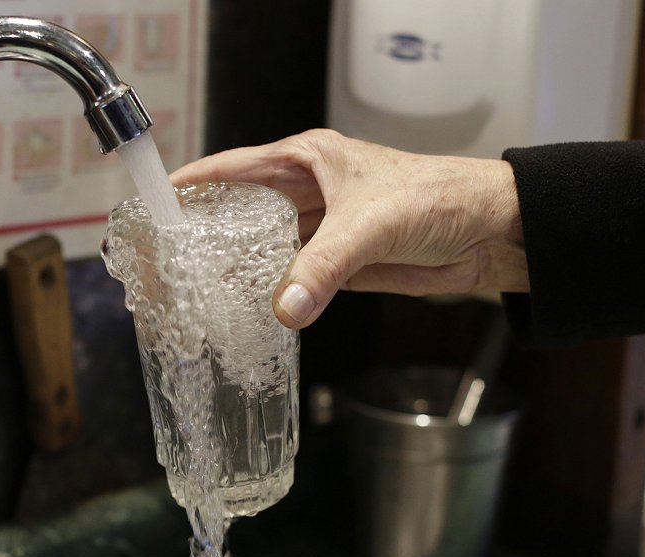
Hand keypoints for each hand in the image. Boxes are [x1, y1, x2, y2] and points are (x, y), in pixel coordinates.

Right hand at [170, 129, 527, 328]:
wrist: (489, 234)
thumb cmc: (439, 198)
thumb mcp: (370, 225)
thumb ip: (323, 268)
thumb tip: (285, 309)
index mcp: (308, 160)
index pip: (236, 167)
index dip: (195, 184)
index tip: (155, 202)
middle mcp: (308, 191)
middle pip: (242, 212)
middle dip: (207, 234)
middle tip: (168, 262)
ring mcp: (321, 230)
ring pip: (263, 249)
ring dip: (237, 269)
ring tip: (195, 291)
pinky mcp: (337, 264)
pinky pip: (292, 279)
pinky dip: (270, 293)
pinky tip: (244, 308)